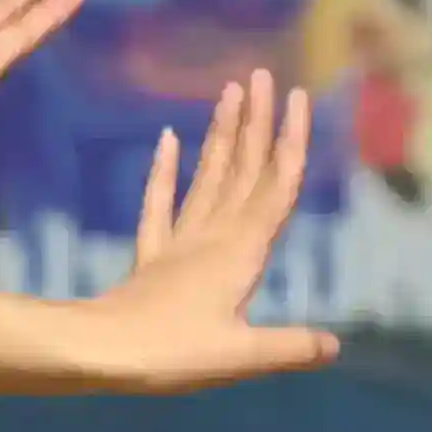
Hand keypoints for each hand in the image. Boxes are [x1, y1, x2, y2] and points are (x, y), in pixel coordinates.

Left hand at [61, 70, 339, 393]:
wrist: (97, 352)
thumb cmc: (170, 354)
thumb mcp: (239, 357)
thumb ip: (289, 347)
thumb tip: (335, 346)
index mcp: (241, 252)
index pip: (277, 186)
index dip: (292, 140)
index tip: (299, 96)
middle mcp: (212, 238)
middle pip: (243, 170)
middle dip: (257, 122)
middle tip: (262, 74)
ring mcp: (179, 245)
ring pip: (207, 178)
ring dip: (222, 135)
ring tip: (229, 92)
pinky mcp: (151, 260)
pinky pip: (160, 204)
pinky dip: (165, 170)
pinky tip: (168, 138)